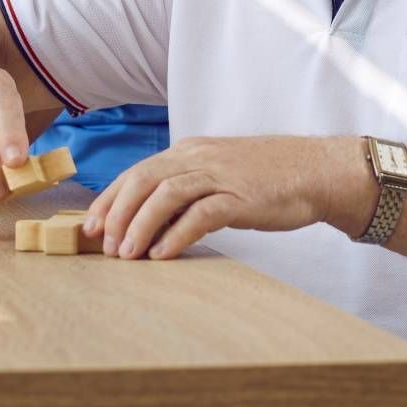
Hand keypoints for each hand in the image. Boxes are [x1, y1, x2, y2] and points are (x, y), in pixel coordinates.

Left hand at [82, 136, 340, 259]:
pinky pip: (200, 214)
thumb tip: (151, 221)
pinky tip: (162, 254)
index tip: (91, 226)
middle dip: (117, 213)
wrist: (315, 170)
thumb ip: (187, 189)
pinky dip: (176, 234)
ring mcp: (220, 174)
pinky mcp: (240, 196)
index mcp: (190, 150)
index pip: (137, 171)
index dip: (110, 199)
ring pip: (166, 195)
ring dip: (140, 225)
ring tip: (126, 256)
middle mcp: (199, 156)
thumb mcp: (218, 174)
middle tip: (103, 245)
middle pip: (143, 180)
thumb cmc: (266, 177)